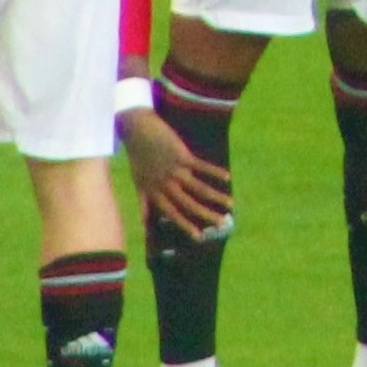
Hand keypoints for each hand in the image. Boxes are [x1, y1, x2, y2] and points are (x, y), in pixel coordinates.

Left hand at [122, 107, 232, 234]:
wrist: (136, 130)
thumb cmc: (137, 155)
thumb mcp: (138, 181)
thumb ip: (143, 202)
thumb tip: (143, 222)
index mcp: (155, 191)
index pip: (172, 213)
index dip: (185, 225)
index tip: (199, 237)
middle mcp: (165, 184)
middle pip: (188, 204)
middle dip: (206, 215)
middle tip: (222, 223)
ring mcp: (174, 170)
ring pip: (198, 188)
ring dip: (215, 197)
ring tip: (230, 204)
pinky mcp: (181, 155)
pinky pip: (201, 166)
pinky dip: (214, 172)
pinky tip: (227, 177)